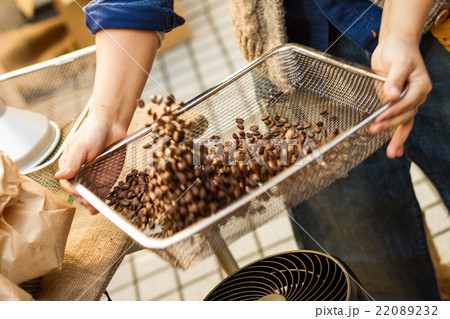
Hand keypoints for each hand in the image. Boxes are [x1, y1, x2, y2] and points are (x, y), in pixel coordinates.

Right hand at [55, 114, 126, 213]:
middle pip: (78, 191)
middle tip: (89, 204)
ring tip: (95, 209)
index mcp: (68, 165)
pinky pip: (102, 192)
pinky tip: (101, 207)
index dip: (73, 189)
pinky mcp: (105, 178)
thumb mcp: (80, 145)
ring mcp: (92, 177)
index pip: (67, 182)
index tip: (79, 193)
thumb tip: (60, 175)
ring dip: (91, 203)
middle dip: (83, 199)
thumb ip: (73, 161)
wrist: (111, 126)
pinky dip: (101, 199)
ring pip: (89, 194)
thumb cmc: (92, 132)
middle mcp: (79, 174)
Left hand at [370, 35, 431, 158]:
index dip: (393, 112)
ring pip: (404, 122)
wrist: (395, 45)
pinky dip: (398, 135)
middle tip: (374, 129)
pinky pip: (400, 121)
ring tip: (391, 152)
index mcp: (420, 86)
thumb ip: (394, 79)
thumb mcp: (397, 61)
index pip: (406, 103)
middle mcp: (416, 95)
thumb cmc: (398, 51)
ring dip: (396, 136)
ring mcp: (407, 101)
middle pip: (405, 115)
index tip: (379, 118)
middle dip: (390, 124)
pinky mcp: (397, 103)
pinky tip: (395, 149)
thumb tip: (392, 95)